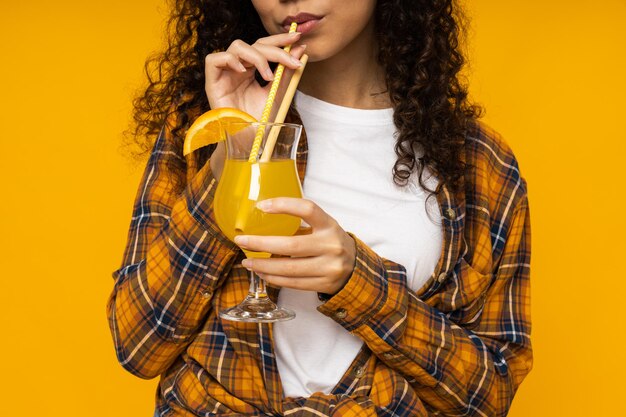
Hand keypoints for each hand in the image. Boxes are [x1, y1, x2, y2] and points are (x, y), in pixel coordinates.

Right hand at [204, 33, 305, 118]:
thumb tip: (300, 50)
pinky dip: (230, 60)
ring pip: (237, 47)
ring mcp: (225, 74)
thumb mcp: (278, 94)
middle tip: (291, 58)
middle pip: (254, 44)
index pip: (264, 46)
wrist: (248, 142)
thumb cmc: (260, 121)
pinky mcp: (212, 82)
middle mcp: (238, 69)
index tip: (297, 37)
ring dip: (257, 56)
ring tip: (268, 76)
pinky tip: (244, 72)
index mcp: (252, 70)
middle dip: (275, 47)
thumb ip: (287, 72)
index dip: (279, 40)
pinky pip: (214, 59)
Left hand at [234, 198, 356, 295]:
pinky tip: (263, 273)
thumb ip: (300, 224)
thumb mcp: (323, 227)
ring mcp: (329, 267)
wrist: (356, 268)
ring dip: (264, 266)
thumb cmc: (331, 242)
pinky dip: (274, 278)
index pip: (307, 209)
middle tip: (242, 241)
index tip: (262, 206)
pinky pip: (293, 283)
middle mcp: (331, 245)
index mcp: (329, 225)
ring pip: (289, 269)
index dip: (284, 205)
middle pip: (291, 245)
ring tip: (248, 262)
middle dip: (261, 243)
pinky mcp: (324, 284)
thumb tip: (261, 220)